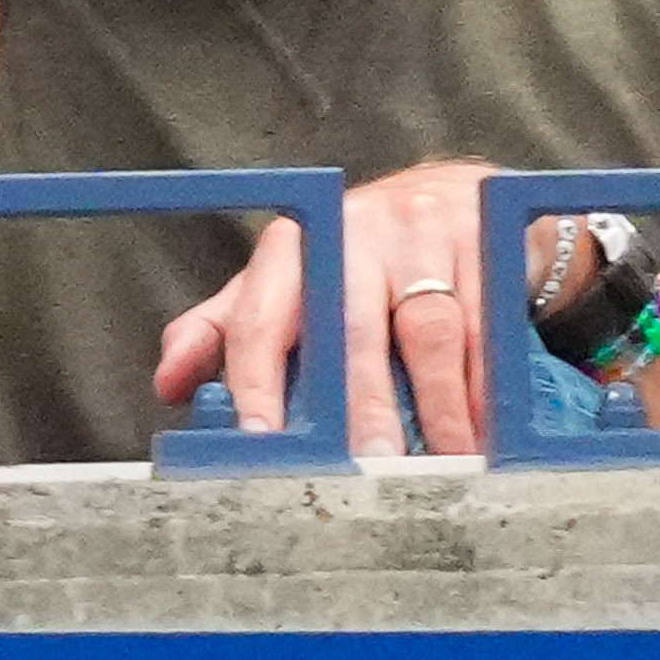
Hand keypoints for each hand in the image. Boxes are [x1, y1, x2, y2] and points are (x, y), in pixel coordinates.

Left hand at [147, 158, 545, 459]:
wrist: (450, 192)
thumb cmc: (354, 259)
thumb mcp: (283, 284)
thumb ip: (224, 331)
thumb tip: (170, 383)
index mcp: (290, 249)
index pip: (261, 318)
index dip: (256, 381)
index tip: (259, 439)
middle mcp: (351, 234)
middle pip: (353, 331)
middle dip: (360, 405)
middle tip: (367, 467)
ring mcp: (420, 234)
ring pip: (431, 331)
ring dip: (439, 405)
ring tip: (443, 464)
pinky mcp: (483, 239)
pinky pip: (488, 324)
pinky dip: (489, 385)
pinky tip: (489, 431)